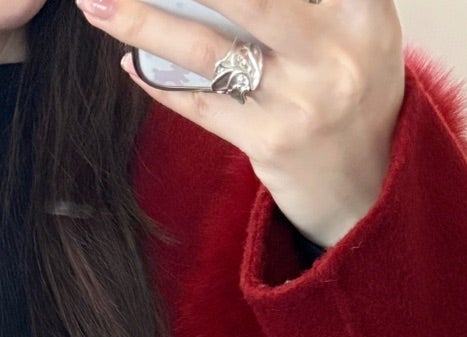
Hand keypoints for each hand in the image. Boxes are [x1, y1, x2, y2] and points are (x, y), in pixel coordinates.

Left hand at [75, 0, 405, 247]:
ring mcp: (301, 102)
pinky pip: (202, 105)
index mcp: (362, 7)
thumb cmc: (351, 83)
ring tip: (95, 4)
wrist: (371, 187)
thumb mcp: (351, 25)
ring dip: (143, 23)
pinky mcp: (271, 144)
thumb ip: (299, 2)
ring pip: (207, 49)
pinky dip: (160, 81)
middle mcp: (334, 52)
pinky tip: (129, 60)